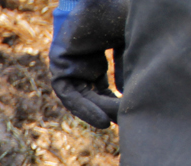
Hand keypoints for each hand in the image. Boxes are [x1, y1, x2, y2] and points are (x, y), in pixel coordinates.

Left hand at [49, 0, 125, 128]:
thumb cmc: (126, 16)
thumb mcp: (132, 49)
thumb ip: (127, 71)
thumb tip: (125, 98)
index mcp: (96, 55)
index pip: (101, 87)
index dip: (113, 103)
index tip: (128, 115)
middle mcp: (80, 59)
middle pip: (89, 94)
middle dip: (104, 110)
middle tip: (121, 124)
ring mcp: (68, 59)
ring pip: (79, 95)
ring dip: (95, 111)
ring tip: (111, 125)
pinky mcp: (58, 60)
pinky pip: (68, 92)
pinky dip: (83, 107)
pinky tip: (102, 119)